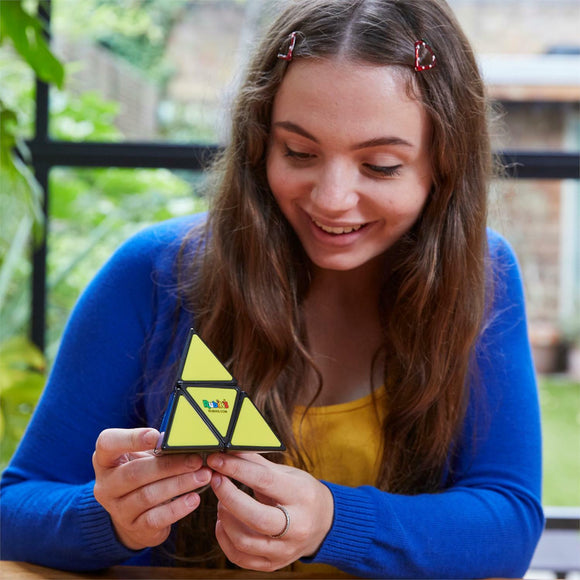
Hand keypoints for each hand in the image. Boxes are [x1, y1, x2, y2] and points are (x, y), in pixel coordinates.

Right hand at [92, 428, 211, 550]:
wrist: (133, 515)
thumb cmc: (141, 475)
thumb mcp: (142, 457)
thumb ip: (157, 447)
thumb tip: (188, 438)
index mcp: (105, 459)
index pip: (108, 443)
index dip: (131, 439)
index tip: (156, 436)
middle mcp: (106, 485)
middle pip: (135, 473)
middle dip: (169, 465)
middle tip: (196, 460)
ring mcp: (117, 509)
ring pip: (148, 495)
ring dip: (179, 484)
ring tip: (203, 476)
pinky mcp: (134, 528)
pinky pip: (156, 518)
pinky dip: (177, 508)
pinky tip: (194, 499)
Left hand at [207, 452, 333, 571]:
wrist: (324, 523)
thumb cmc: (302, 493)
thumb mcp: (287, 473)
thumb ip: (258, 464)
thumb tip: (230, 450)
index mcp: (301, 495)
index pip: (264, 481)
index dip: (236, 469)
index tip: (217, 459)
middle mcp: (297, 526)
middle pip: (255, 517)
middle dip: (228, 496)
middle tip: (216, 480)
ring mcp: (285, 549)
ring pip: (244, 541)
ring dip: (225, 518)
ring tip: (222, 502)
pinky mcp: (274, 564)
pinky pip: (240, 558)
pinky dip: (225, 539)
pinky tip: (224, 523)